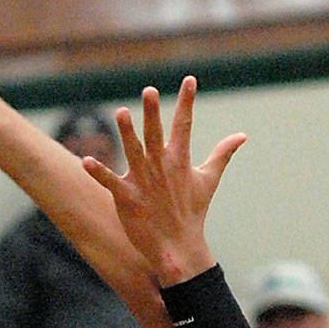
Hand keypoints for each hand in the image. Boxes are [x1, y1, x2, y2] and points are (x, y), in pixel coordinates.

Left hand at [82, 76, 246, 286]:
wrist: (179, 247)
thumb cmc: (191, 212)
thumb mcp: (208, 180)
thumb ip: (222, 154)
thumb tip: (242, 135)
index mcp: (179, 160)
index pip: (184, 125)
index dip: (186, 102)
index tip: (189, 80)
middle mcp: (161, 167)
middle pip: (156, 135)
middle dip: (153, 113)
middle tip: (150, 91)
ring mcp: (144, 183)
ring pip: (133, 152)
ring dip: (127, 133)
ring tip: (120, 112)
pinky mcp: (128, 199)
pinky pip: (111, 182)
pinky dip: (99, 172)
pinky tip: (86, 161)